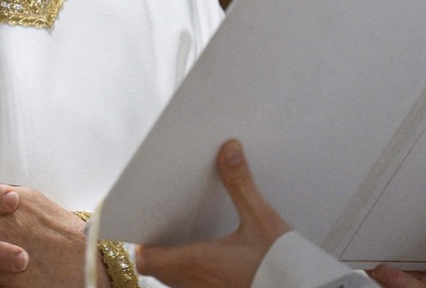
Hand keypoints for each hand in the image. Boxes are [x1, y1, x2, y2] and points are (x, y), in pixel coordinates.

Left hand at [135, 139, 291, 287]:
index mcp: (198, 262)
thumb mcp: (262, 220)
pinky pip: (193, 287)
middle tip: (162, 223)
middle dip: (155, 248)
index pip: (146, 260)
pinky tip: (210, 256)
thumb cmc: (284, 268)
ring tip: (183, 237)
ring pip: (174, 281)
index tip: (144, 222)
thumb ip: (241, 185)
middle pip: (156, 271)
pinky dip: (192, 272)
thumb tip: (228, 150)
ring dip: (173, 262)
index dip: (140, 243)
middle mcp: (197, 283)